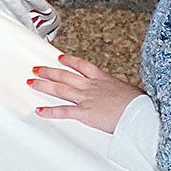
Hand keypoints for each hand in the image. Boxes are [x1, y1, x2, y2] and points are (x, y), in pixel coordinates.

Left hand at [27, 51, 141, 131]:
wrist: (139, 112)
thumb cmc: (139, 103)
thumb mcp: (128, 90)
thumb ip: (118, 91)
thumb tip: (123, 94)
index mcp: (102, 78)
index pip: (82, 65)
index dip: (69, 61)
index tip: (60, 58)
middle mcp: (91, 86)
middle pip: (65, 75)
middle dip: (49, 72)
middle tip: (37, 69)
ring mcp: (86, 98)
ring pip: (60, 89)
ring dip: (44, 85)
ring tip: (31, 82)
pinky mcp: (84, 113)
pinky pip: (63, 111)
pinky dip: (50, 111)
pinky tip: (39, 110)